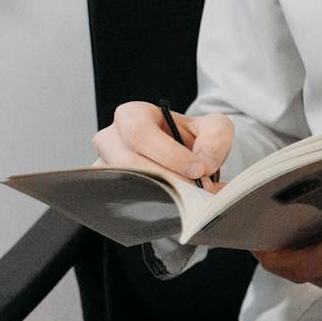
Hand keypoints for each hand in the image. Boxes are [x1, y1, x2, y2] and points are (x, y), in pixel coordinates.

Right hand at [94, 102, 231, 192]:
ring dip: (163, 194)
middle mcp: (110, 139)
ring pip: (126, 185)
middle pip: (130, 162)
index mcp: (132, 115)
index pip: (140, 133)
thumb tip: (204, 163)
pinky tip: (178, 205)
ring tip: (192, 197)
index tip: (198, 170)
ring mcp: (105, 166)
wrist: (184, 156)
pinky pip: (125, 201)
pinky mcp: (107, 190)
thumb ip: (216, 138)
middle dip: (168, 178)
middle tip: (197, 189)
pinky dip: (155, 205)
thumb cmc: (192, 138)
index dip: (170, 154)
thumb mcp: (214, 128)